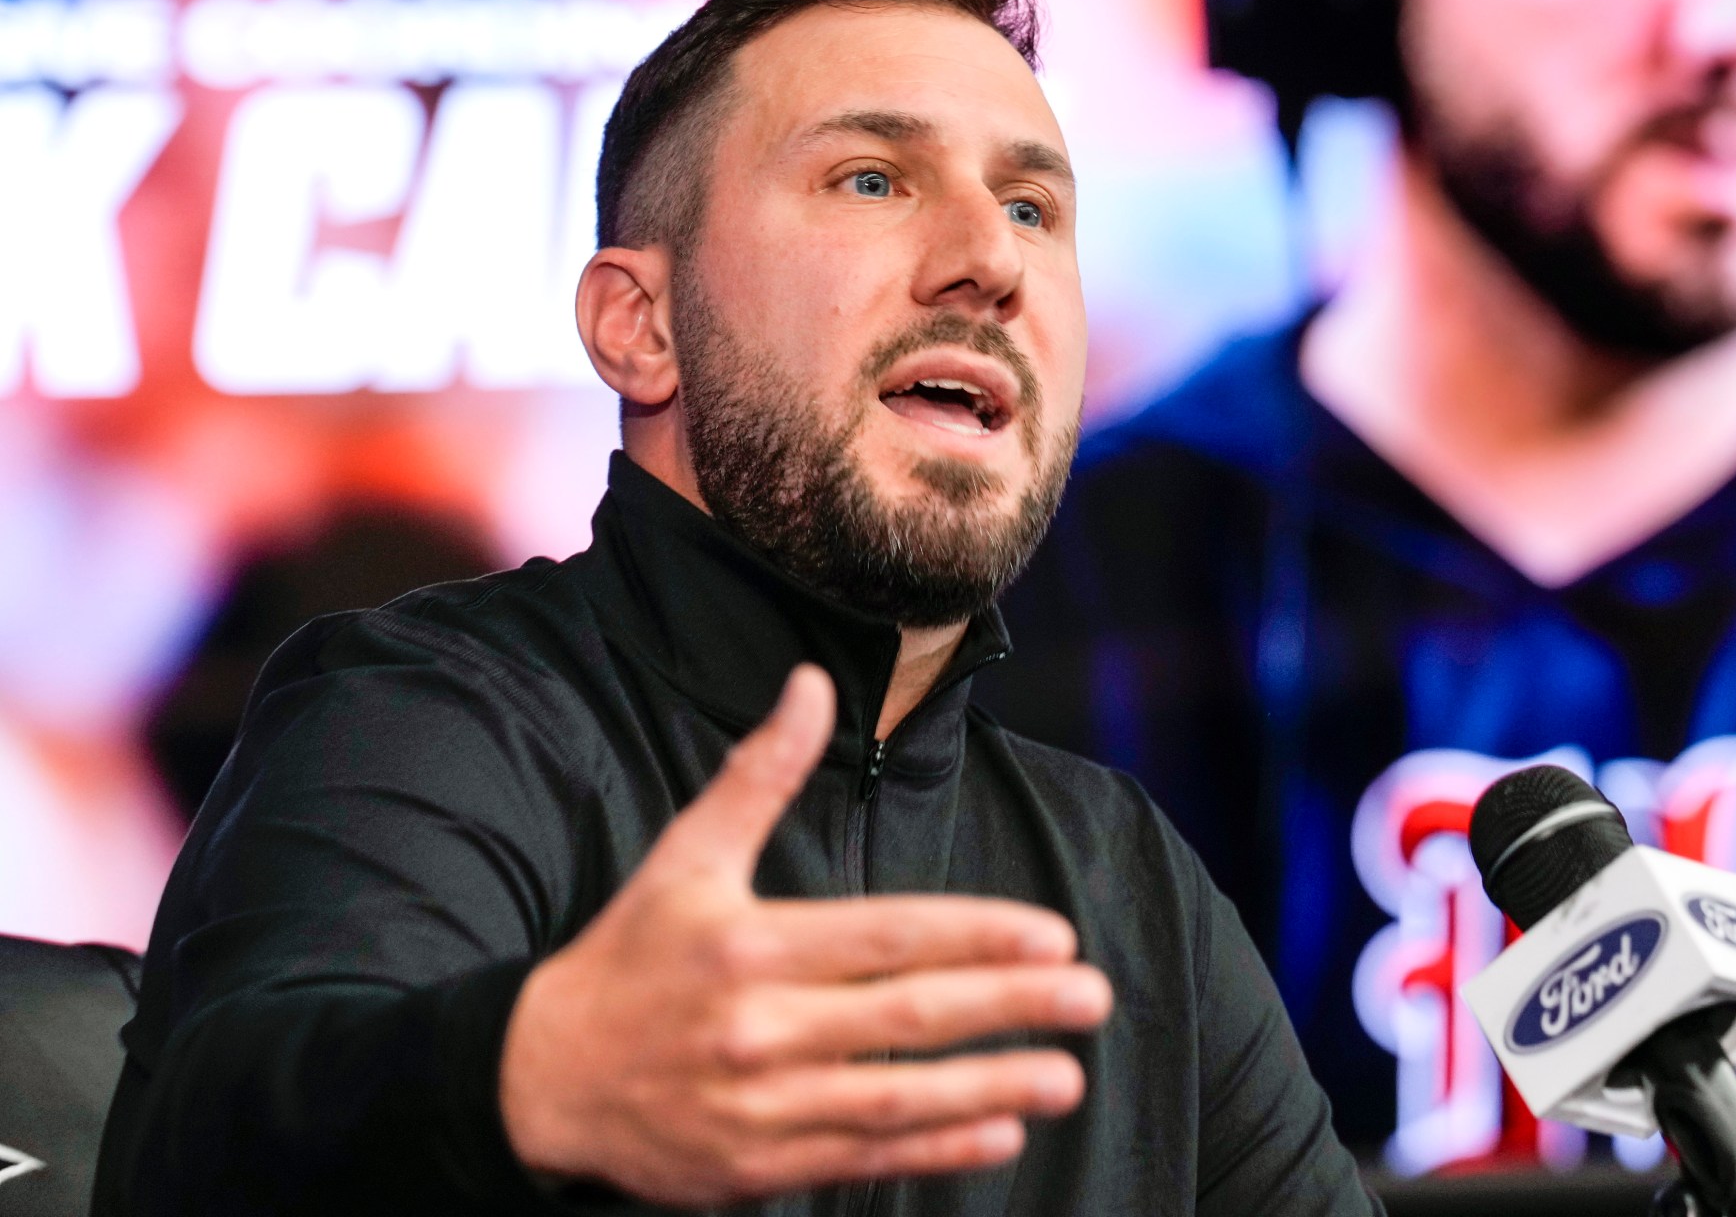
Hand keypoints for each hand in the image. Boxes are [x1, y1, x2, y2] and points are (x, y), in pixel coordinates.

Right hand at [498, 664, 1112, 1202]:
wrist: (533, 1081)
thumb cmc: (626, 957)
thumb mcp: (685, 857)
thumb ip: (760, 774)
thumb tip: (813, 680)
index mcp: (750, 944)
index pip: (885, 936)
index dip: (973, 935)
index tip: (1052, 935)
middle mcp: (759, 1025)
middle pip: (906, 1014)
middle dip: (1008, 1007)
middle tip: (1093, 997)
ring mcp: (760, 1104)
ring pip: (894, 1095)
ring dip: (988, 1086)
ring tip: (1067, 1075)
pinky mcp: (756, 1165)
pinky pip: (861, 1155)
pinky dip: (933, 1147)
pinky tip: (999, 1131)